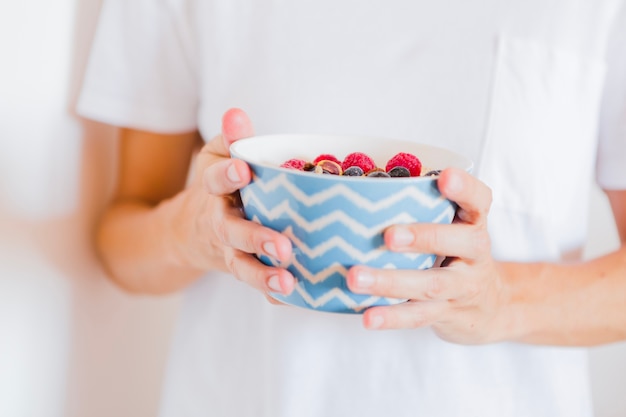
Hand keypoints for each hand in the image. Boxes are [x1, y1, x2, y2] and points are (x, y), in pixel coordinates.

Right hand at [169, 108, 294, 295]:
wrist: (188, 233)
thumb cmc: (217, 186)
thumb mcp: (216, 157)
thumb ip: (231, 139)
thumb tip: (236, 113)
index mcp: (212, 189)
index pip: (214, 180)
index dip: (227, 175)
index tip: (244, 169)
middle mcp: (218, 222)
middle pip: (231, 232)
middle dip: (255, 238)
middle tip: (282, 246)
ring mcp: (227, 250)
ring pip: (241, 266)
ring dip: (262, 276)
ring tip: (287, 281)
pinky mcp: (239, 269)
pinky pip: (254, 284)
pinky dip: (271, 294)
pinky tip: (294, 297)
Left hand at [346, 168, 507, 343]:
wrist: (492, 306)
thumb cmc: (457, 254)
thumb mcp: (453, 227)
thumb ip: (424, 208)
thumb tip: (364, 188)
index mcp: (473, 223)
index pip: (479, 200)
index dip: (464, 188)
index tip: (444, 176)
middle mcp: (475, 253)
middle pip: (458, 243)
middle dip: (423, 238)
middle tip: (389, 236)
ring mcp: (464, 287)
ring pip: (431, 285)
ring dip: (391, 282)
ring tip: (355, 278)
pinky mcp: (449, 314)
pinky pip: (419, 315)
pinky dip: (393, 317)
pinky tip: (368, 316)